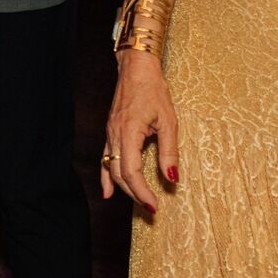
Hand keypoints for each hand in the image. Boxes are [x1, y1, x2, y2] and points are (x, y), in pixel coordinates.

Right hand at [100, 51, 177, 212]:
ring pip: (111, 168)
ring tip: (138, 202)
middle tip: (151, 208)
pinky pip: (105, 158)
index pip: (131, 172)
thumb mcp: (169, 121)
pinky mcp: (110, 131)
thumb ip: (169, 152)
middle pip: (119, 174)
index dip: (141, 192)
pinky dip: (106, 176)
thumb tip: (172, 178)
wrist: (136, 69)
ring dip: (124, 188)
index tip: (154, 205)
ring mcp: (110, 133)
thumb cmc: (153, 90)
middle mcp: (115, 135)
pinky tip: (107, 192)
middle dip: (134, 194)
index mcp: (129, 132)